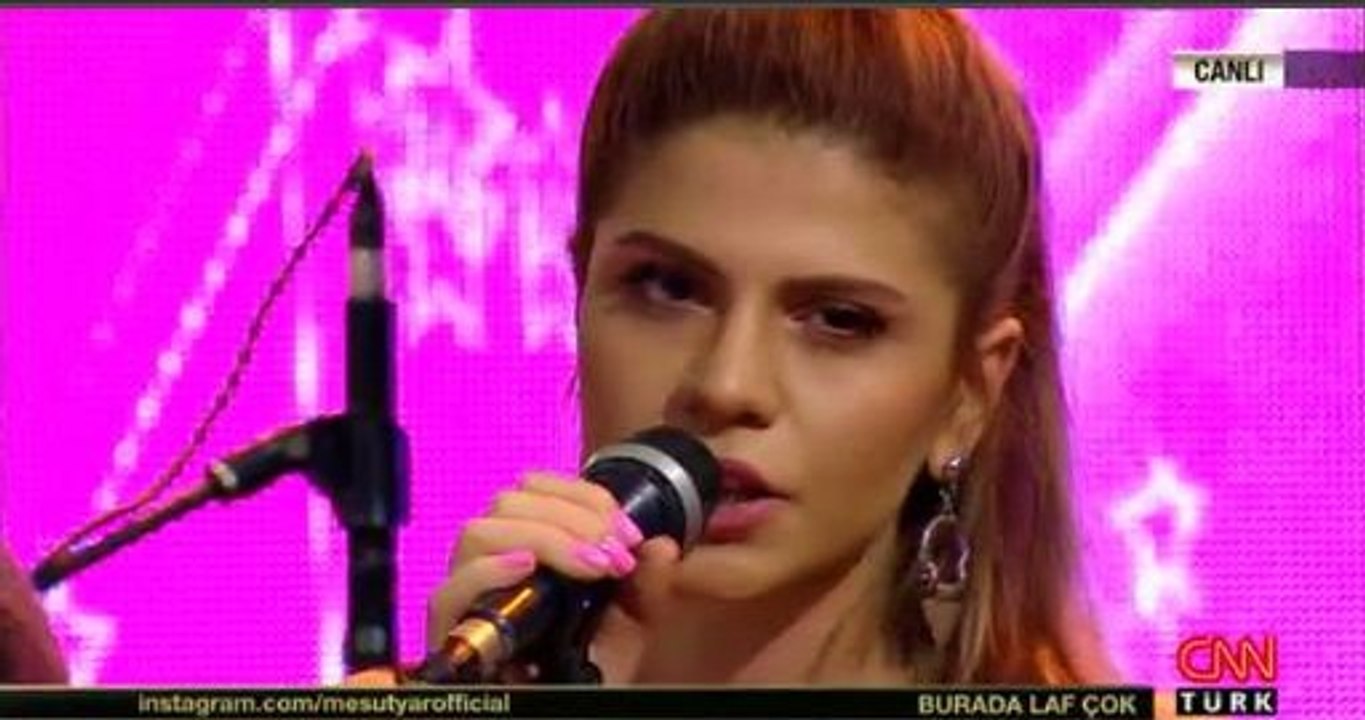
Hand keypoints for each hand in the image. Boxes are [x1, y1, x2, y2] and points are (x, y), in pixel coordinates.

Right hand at [426, 472, 657, 678]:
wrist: (578, 707)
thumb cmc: (595, 665)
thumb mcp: (632, 619)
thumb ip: (646, 582)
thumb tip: (660, 545)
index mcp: (529, 540)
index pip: (537, 487)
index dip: (586, 497)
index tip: (628, 532)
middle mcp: (492, 558)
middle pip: (509, 501)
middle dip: (571, 517)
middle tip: (614, 554)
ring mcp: (466, 592)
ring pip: (479, 532)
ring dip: (543, 537)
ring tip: (589, 566)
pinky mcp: (449, 629)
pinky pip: (449, 590)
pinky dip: (488, 571)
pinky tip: (526, 568)